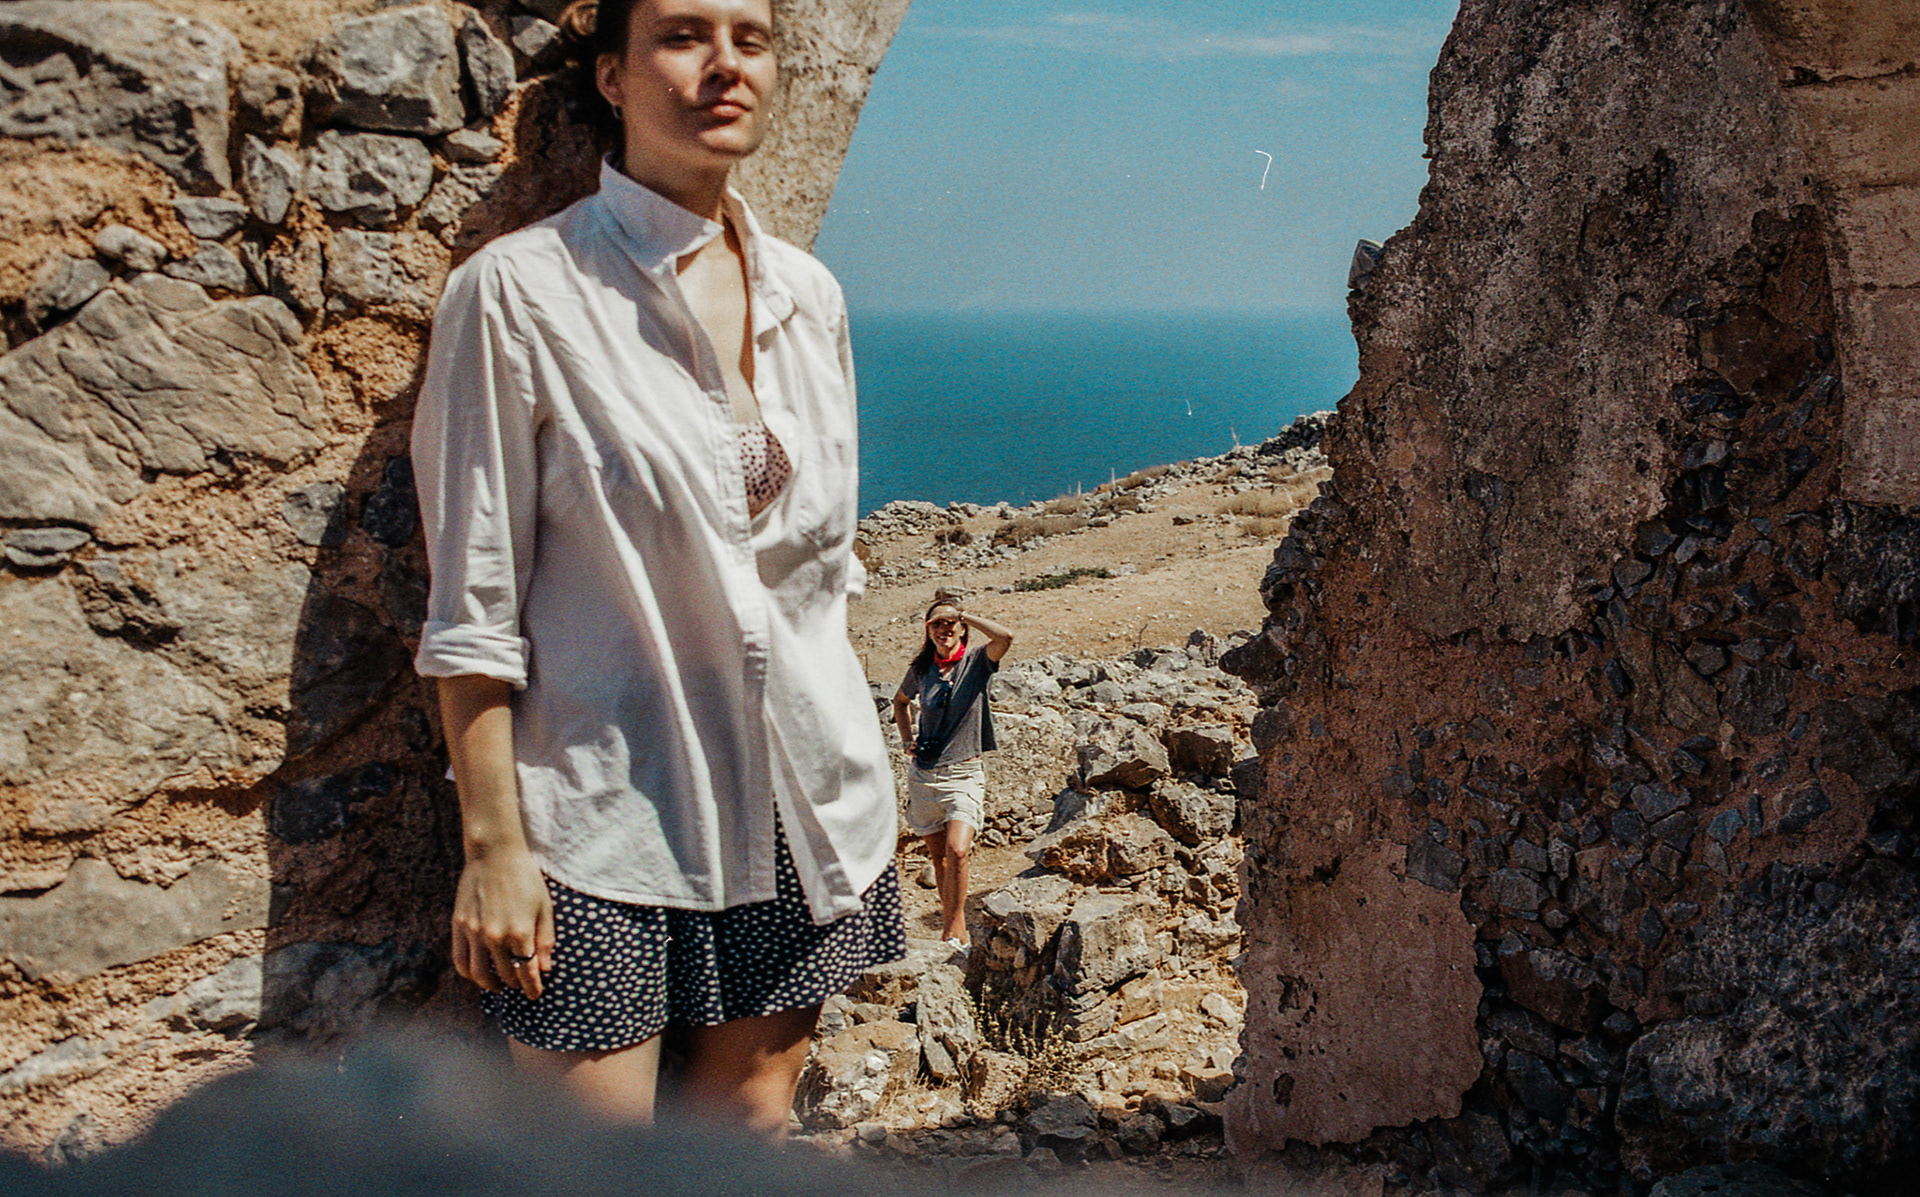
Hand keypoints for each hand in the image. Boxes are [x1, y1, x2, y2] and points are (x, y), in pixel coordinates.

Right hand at [451, 848, 554, 998]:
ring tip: (500, 984)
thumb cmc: (525, 877)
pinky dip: (469, 973)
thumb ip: (545, 939)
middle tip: (522, 985)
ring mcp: (474, 932)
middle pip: (505, 975)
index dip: (533, 987)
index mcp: (520, 932)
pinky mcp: (459, 925)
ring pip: (480, 974)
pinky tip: (480, 972)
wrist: (494, 853)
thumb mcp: (544, 906)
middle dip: (516, 984)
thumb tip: (545, 968)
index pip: (526, 972)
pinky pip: (460, 960)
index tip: (536, 993)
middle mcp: (495, 936)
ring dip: (491, 985)